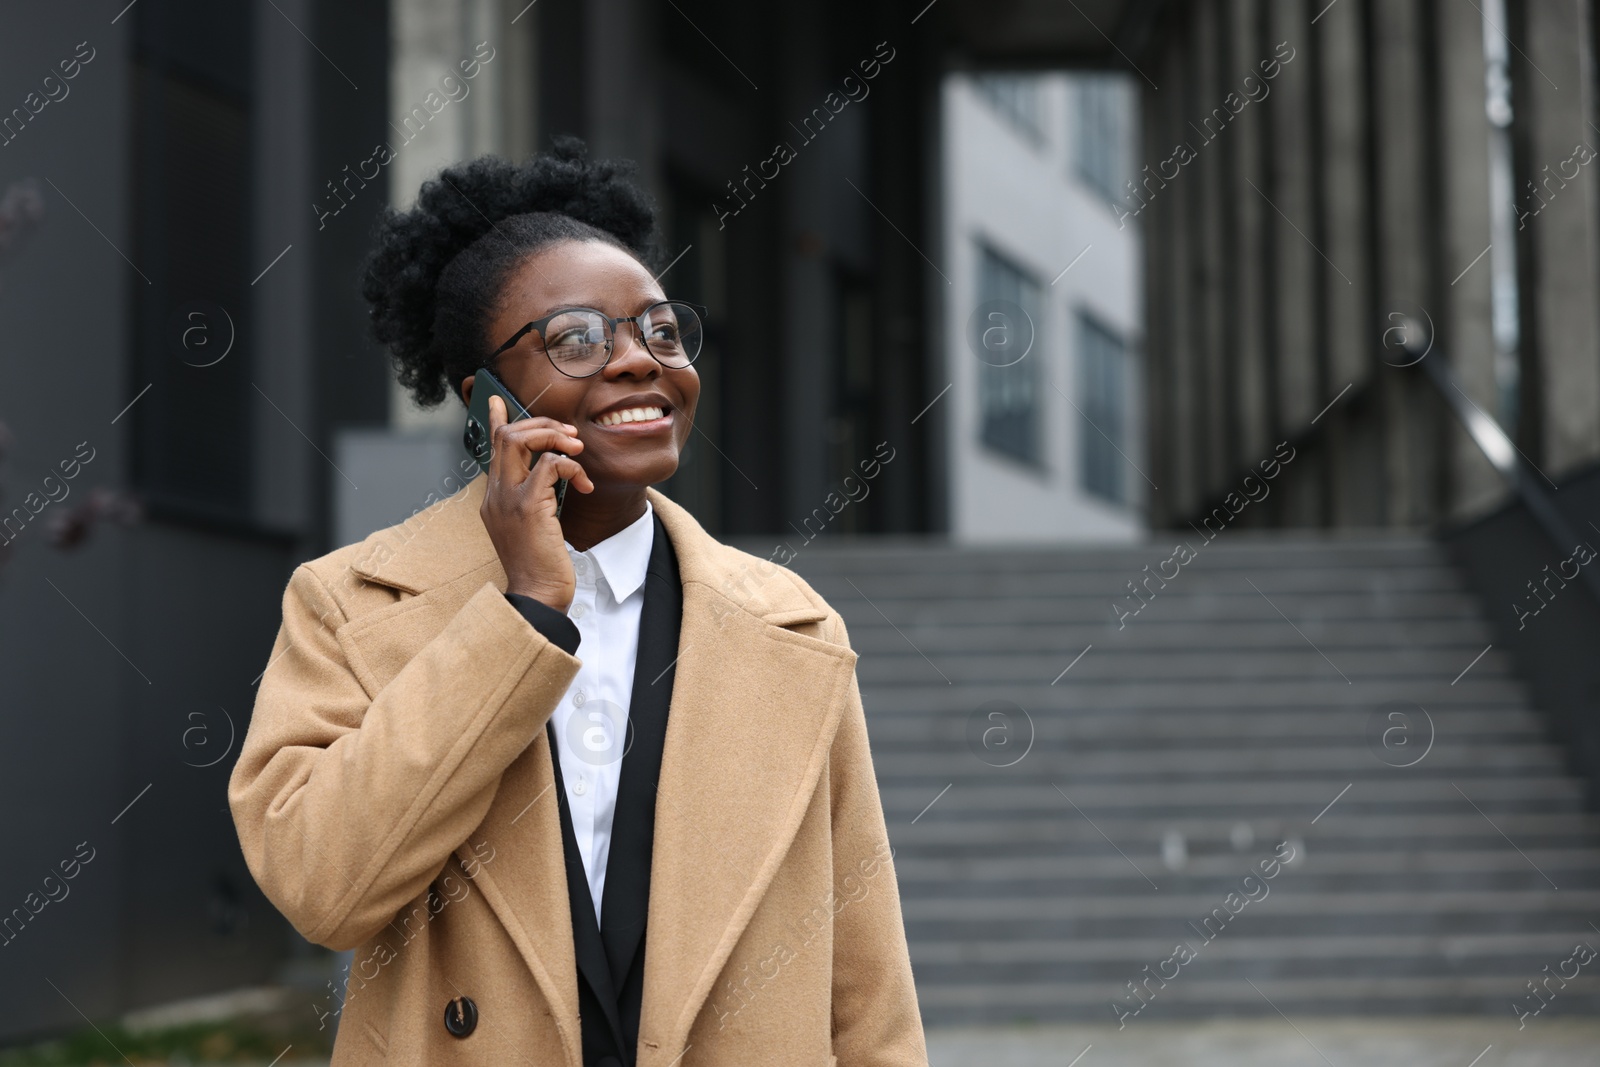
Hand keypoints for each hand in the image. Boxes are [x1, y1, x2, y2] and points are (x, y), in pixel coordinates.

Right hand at [479, 393, 594, 612]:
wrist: (538, 596)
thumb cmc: (540, 566)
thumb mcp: (533, 527)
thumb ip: (534, 499)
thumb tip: (550, 477)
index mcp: (494, 499)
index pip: (490, 449)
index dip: (494, 421)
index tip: (496, 400)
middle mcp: (495, 495)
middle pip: (506, 436)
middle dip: (541, 424)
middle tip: (569, 434)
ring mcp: (507, 500)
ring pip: (519, 440)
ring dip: (554, 436)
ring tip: (577, 450)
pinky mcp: (528, 508)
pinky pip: (549, 465)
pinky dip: (571, 466)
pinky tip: (584, 485)